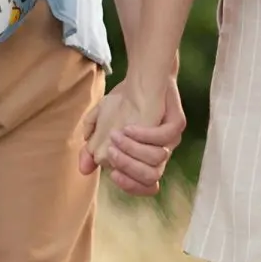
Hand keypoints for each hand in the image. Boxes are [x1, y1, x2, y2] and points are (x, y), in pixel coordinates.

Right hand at [79, 76, 184, 196]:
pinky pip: (164, 137)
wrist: (143, 75)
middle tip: (110, 152)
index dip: (129, 185)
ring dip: (133, 150)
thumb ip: (92, 147)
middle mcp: (160, 152)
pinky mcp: (177, 123)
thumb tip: (84, 169)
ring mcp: (171, 139)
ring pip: (157, 159)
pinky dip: (144, 135)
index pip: (144, 185)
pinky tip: (128, 127)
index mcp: (146, 158)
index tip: (112, 174)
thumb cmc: (124, 102)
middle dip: (128, 167)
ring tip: (116, 135)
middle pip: (151, 177)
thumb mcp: (102, 124)